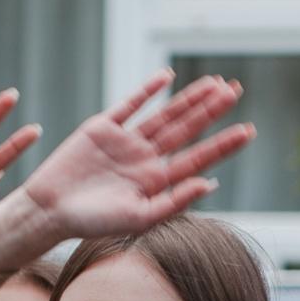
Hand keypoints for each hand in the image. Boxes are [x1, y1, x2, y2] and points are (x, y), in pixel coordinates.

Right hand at [0, 71, 252, 278]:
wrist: (50, 211)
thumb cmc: (92, 223)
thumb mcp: (139, 217)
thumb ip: (175, 200)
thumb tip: (210, 182)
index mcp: (157, 181)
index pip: (198, 157)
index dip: (224, 144)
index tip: (249, 130)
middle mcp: (145, 159)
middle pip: (187, 129)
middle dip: (212, 110)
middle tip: (237, 91)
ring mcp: (125, 142)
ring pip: (165, 114)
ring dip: (189, 98)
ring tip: (215, 83)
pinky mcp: (102, 128)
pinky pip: (130, 105)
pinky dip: (148, 90)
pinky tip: (167, 77)